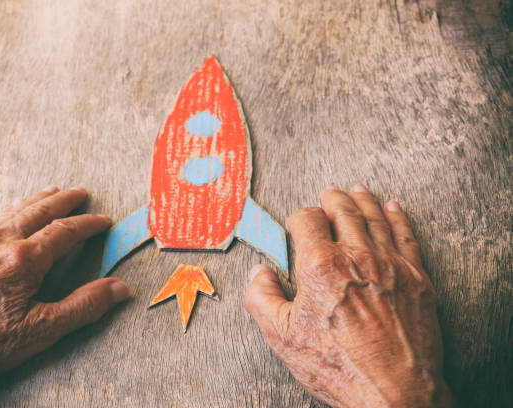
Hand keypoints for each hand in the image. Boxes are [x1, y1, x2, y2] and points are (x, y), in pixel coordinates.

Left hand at [0, 186, 128, 380]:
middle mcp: (0, 242)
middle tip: (80, 192)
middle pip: (39, 211)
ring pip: (13, 212)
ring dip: (36, 200)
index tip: (102, 220)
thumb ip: (82, 307)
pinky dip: (10, 211)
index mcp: (24, 259)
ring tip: (50, 191)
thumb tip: (118, 288)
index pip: (65, 231)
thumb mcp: (39, 331)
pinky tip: (8, 216)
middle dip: (64, 200)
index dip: (87, 224)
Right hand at [244, 185, 454, 407]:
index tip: (297, 223)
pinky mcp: (416, 278)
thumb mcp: (281, 336)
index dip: (298, 217)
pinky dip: (398, 218)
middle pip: (344, 211)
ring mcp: (390, 264)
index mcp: (320, 265)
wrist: (394, 392)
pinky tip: (394, 208)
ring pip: (375, 218)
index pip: (307, 219)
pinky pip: (406, 236)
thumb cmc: (338, 366)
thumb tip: (259, 273)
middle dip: (332, 199)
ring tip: (358, 190)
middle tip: (329, 192)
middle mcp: (356, 256)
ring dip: (364, 200)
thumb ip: (261, 297)